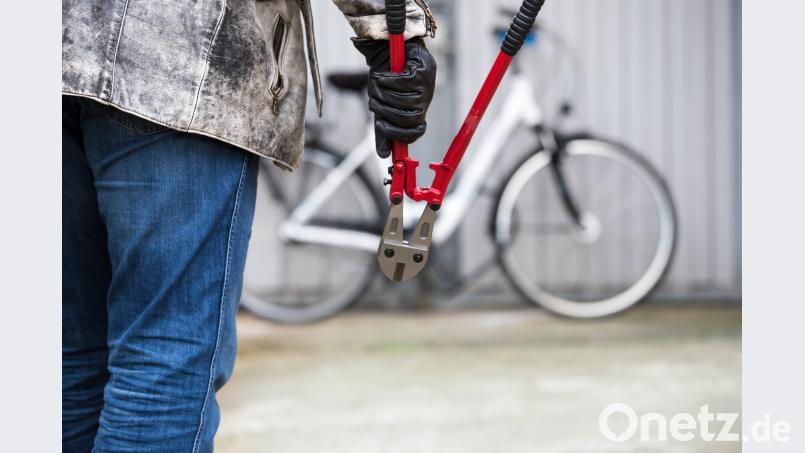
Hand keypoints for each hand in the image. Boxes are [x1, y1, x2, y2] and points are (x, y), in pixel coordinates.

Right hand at [352, 37, 436, 157]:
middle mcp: (425, 99)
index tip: (383, 127)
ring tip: (376, 84)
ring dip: (385, 94)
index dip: (400, 135)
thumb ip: (383, 127)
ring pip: (406, 101)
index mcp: (417, 109)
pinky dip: (388, 80)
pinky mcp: (424, 69)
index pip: (416, 131)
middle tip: (373, 102)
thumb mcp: (381, 104)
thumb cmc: (384, 77)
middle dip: (387, 112)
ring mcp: (428, 84)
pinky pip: (404, 82)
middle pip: (409, 118)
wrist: (387, 47)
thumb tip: (383, 155)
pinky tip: (382, 74)